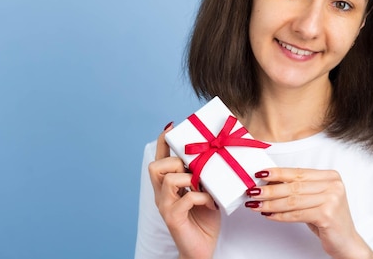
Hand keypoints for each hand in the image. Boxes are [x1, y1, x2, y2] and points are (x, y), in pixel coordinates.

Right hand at [148, 123, 220, 258]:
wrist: (202, 250)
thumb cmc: (204, 219)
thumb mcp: (206, 192)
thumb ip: (204, 176)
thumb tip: (217, 153)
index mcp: (167, 186)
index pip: (159, 158)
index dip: (163, 141)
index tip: (171, 126)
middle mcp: (162, 195)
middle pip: (156, 166)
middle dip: (176, 161)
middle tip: (193, 169)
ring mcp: (166, 207)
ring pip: (168, 179)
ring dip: (190, 178)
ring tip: (204, 186)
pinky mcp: (174, 219)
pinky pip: (186, 198)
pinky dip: (202, 197)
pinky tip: (211, 202)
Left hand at [244, 168, 372, 258]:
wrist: (347, 242)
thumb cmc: (329, 219)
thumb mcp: (315, 199)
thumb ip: (299, 188)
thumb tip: (270, 182)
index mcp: (330, 176)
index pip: (298, 172)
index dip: (277, 173)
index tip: (260, 174)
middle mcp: (333, 185)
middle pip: (294, 186)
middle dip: (269, 189)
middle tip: (253, 191)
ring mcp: (332, 199)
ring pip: (293, 200)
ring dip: (270, 203)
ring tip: (256, 204)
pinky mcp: (327, 215)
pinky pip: (296, 214)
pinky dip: (279, 215)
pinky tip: (268, 215)